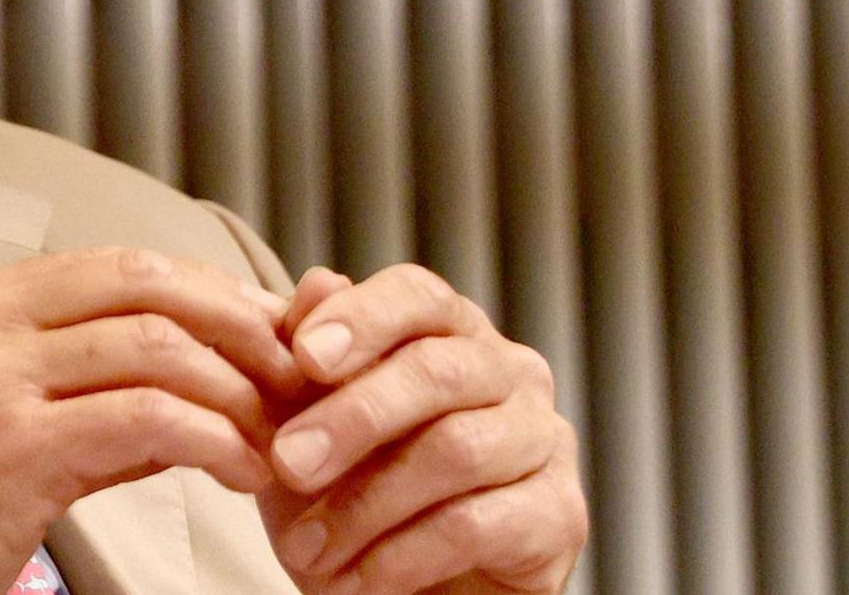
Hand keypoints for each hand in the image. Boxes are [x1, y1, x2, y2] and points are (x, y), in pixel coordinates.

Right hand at [0, 246, 311, 594]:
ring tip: (277, 435)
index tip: (260, 332)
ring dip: (241, 389)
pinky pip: (150, 419)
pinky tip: (241, 471)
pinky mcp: (16, 446)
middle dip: (238, 320)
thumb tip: (183, 397)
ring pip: (158, 345)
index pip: (115, 264)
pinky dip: (217, 441)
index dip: (204, 291)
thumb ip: (77, 396)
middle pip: (145, 281)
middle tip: (293, 369)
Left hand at [257, 266, 586, 594]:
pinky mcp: (559, 514)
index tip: (304, 356)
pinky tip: (357, 579)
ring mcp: (543, 440)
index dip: (362, 318)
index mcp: (448, 331)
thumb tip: (318, 282)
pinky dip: (403, 555)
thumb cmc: (347, 486)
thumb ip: (304, 356)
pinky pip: (477, 524)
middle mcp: (509, 372)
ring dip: (366, 504)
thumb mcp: (302, 423)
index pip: (417, 295)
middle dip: (353, 418)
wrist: (393, 584)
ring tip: (304, 549)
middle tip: (289, 463)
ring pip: (456, 449)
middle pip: (437, 371)